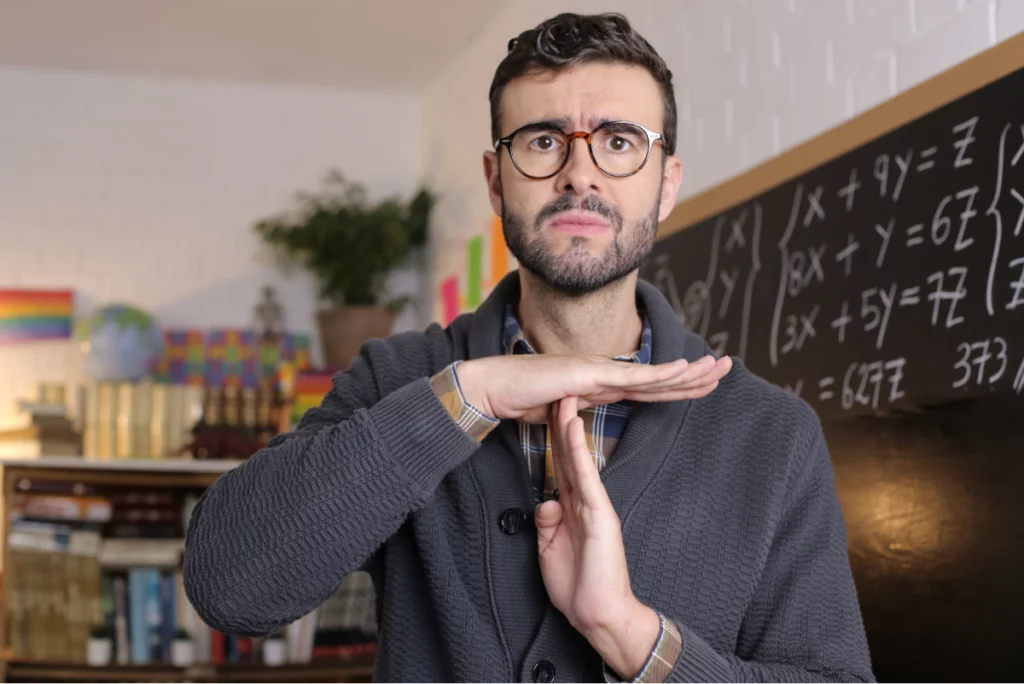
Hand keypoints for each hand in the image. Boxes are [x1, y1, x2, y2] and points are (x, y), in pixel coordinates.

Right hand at [457, 353, 730, 423]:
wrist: (492, 387)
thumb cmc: (517, 399)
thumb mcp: (556, 414)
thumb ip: (574, 415)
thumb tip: (578, 422)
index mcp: (599, 386)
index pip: (647, 388)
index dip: (676, 386)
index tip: (703, 382)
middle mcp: (604, 375)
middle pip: (658, 377)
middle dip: (694, 373)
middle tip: (728, 365)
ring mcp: (597, 371)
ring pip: (652, 374)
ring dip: (687, 371)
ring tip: (718, 365)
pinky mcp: (588, 375)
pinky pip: (630, 377)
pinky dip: (659, 374)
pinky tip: (682, 369)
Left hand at [534, 396, 662, 678]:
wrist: (600, 614)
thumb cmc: (578, 586)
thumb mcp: (551, 549)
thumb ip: (548, 523)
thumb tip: (545, 500)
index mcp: (573, 507)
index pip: (560, 464)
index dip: (551, 438)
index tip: (542, 411)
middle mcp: (586, 500)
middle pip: (569, 454)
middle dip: (561, 423)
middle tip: (555, 389)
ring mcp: (595, 505)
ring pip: (578, 458)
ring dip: (569, 427)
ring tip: (563, 396)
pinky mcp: (601, 514)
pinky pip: (586, 476)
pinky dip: (577, 451)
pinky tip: (572, 428)